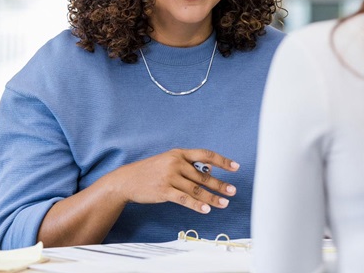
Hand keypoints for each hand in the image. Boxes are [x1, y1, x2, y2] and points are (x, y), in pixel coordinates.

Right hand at [104, 148, 238, 213]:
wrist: (127, 180)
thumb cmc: (151, 171)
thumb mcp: (168, 161)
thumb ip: (187, 165)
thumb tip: (209, 170)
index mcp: (179, 153)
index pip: (205, 154)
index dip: (222, 161)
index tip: (236, 167)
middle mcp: (176, 163)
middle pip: (203, 175)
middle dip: (220, 184)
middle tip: (233, 191)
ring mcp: (169, 177)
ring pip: (196, 189)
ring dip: (212, 198)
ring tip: (224, 203)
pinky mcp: (164, 191)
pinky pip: (184, 199)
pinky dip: (197, 205)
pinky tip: (206, 210)